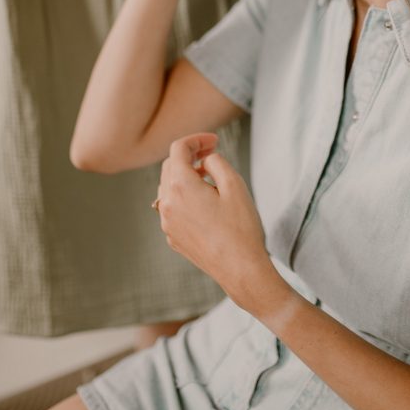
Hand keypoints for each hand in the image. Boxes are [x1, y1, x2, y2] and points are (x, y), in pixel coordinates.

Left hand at [156, 132, 277, 309]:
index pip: (178, 149)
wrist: (240, 270)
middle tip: (211, 153)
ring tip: (209, 178)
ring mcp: (168, 223)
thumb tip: (205, 160)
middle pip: (170, 166)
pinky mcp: (173, 237)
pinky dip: (184, 197)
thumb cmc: (241, 228)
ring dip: (185, 176)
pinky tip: (205, 203)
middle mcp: (168, 203)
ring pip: (168, 187)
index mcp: (181, 186)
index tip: (214, 141)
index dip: (196, 139)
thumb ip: (216, 162)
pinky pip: (173, 208)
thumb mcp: (234, 185)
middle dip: (189, 155)